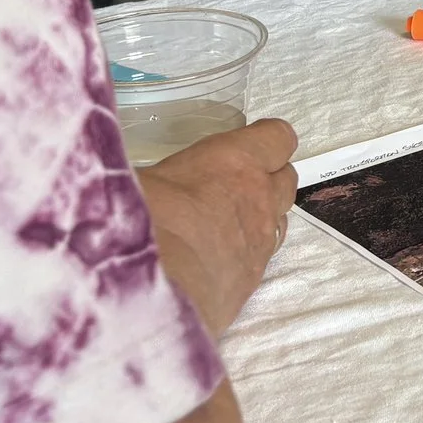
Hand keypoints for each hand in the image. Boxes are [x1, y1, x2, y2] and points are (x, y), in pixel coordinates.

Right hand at [136, 118, 298, 338]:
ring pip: (279, 219)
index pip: (277, 137)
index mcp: (236, 160)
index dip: (268, 140)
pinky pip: (261, 257)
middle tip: (236, 184)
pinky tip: (219, 258)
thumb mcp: (142, 176)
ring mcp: (261, 240)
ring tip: (226, 223)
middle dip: (268, 178)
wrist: (158, 285)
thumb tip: (137, 176)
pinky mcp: (253, 278)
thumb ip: (160, 174)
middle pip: (285, 179)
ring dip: (261, 217)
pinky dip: (247, 253)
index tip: (252, 145)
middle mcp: (259, 197)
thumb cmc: (146, 218)